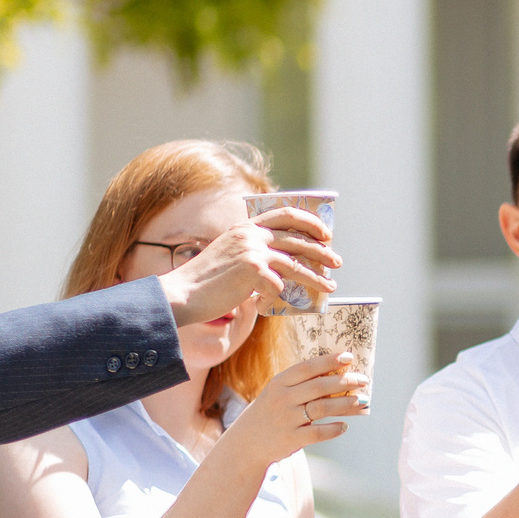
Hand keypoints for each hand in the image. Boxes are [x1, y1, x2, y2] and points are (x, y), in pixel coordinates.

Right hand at [164, 209, 339, 325]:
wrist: (181, 295)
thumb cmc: (206, 282)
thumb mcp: (231, 257)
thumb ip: (254, 254)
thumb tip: (287, 264)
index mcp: (246, 227)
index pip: (287, 213)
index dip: (311, 222)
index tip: (326, 235)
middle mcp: (251, 235)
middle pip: (298, 239)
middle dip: (322, 251)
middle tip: (336, 262)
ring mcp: (252, 251)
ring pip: (296, 265)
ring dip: (316, 277)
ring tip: (330, 286)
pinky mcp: (252, 272)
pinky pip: (278, 287)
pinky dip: (278, 298)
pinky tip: (271, 304)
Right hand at [221, 354, 366, 463]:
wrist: (247, 443)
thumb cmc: (271, 413)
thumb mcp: (279, 393)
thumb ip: (302, 385)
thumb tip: (340, 376)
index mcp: (279, 383)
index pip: (307, 368)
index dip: (329, 361)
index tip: (348, 356)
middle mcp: (282, 399)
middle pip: (319, 386)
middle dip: (345, 381)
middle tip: (363, 380)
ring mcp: (287, 419)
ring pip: (322, 408)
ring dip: (346, 404)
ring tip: (362, 401)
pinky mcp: (291, 439)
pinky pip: (318, 433)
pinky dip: (334, 429)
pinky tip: (344, 426)